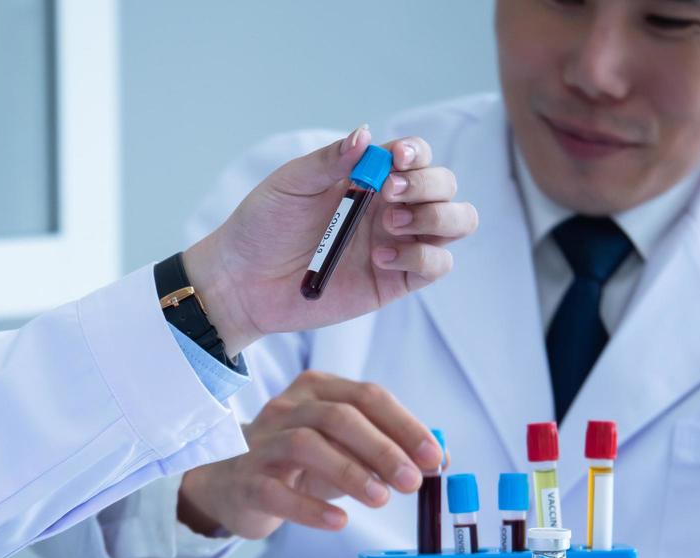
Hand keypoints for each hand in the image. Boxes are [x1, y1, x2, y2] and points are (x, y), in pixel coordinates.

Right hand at [177, 373, 442, 537]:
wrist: (231, 486)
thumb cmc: (296, 465)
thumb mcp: (342, 450)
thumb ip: (384, 450)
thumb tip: (438, 460)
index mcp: (316, 390)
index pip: (367, 397)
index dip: (405, 427)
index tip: (434, 459)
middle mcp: (287, 408)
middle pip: (339, 416)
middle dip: (382, 448)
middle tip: (412, 482)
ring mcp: (261, 443)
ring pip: (306, 444)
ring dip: (350, 472)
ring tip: (380, 499)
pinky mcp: (245, 480)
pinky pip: (275, 490)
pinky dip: (310, 507)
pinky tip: (338, 521)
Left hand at [181, 126, 479, 355]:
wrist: (242, 281)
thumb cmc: (262, 227)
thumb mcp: (290, 185)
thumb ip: (329, 160)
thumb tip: (366, 134)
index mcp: (368, 178)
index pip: (416, 156)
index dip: (417, 154)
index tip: (396, 161)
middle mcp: (390, 207)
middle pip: (444, 186)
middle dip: (427, 186)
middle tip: (388, 196)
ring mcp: (397, 243)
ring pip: (457, 222)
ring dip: (436, 218)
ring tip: (390, 225)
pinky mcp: (395, 281)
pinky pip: (437, 264)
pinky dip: (422, 257)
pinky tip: (381, 259)